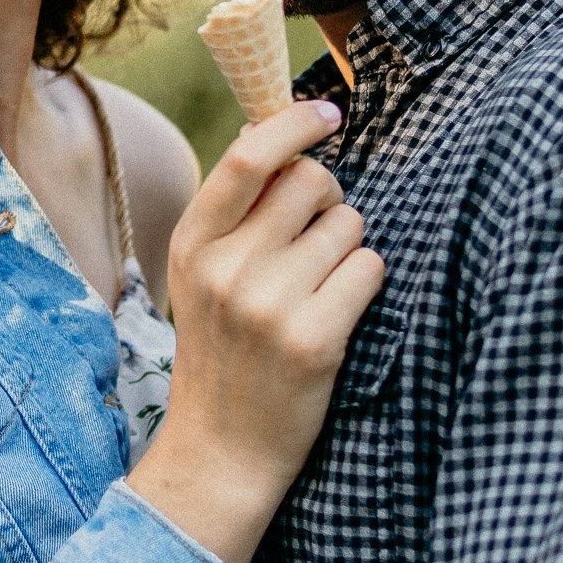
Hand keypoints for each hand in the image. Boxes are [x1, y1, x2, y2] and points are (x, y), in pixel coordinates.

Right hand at [124, 101, 383, 562]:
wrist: (221, 451)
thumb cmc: (222, 353)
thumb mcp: (200, 278)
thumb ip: (232, 215)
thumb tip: (271, 133)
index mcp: (192, 245)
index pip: (246, 158)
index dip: (293, 124)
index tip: (326, 111)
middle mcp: (225, 269)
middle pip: (312, 183)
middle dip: (330, 198)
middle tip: (318, 238)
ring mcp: (268, 305)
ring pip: (349, 225)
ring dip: (349, 247)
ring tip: (320, 288)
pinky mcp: (314, 338)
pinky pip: (369, 270)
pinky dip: (365, 284)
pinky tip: (339, 314)